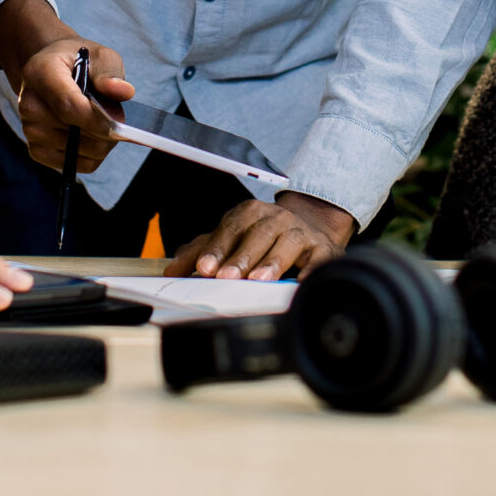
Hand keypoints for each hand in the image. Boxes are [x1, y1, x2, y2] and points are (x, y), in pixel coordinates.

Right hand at [0, 0, 132, 172]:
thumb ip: (110, 72)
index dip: (96, 119)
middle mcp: (29, 104)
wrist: (54, 71)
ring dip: (99, 141)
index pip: (68, 105)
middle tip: (113, 112)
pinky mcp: (37, 151)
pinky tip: (90, 133)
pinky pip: (77, 164)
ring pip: (79, 152)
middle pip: (74, 133)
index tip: (120, 124)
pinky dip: (92, 153)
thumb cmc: (80, 62)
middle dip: (104, 129)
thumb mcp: (99, 55)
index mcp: (40, 73)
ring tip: (99, 119)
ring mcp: (30, 130)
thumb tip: (123, 92)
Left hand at [166, 192, 353, 281]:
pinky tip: (301, 282)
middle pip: (259, 233)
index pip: (231, 227)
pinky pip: (319, 257)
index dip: (217, 247)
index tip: (204, 267)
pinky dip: (311, 269)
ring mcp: (301, 231)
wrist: (310, 227)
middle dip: (241, 256)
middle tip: (226, 277)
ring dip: (273, 261)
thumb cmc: (263, 237)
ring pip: (288, 242)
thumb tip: (173, 270)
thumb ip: (200, 251)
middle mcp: (276, 218)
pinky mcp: (323, 248)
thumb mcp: (230, 239)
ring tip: (259, 280)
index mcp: (250, 213)